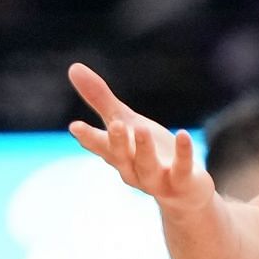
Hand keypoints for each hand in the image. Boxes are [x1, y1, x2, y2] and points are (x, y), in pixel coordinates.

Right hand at [67, 64, 214, 213]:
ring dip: (144, 149)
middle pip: (121, 157)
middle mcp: (133, 169)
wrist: (183, 191)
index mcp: (117, 154)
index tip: (75, 126)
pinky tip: (184, 135)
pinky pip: (181, 169)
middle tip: (116, 124)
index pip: (100, 145)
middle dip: (117, 142)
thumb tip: (73, 67)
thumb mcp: (127, 122)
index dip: (88, 138)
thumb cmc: (150, 152)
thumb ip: (101, 99)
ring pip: (147, 166)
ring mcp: (157, 180)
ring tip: (142, 129)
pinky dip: (183, 154)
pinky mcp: (181, 183)